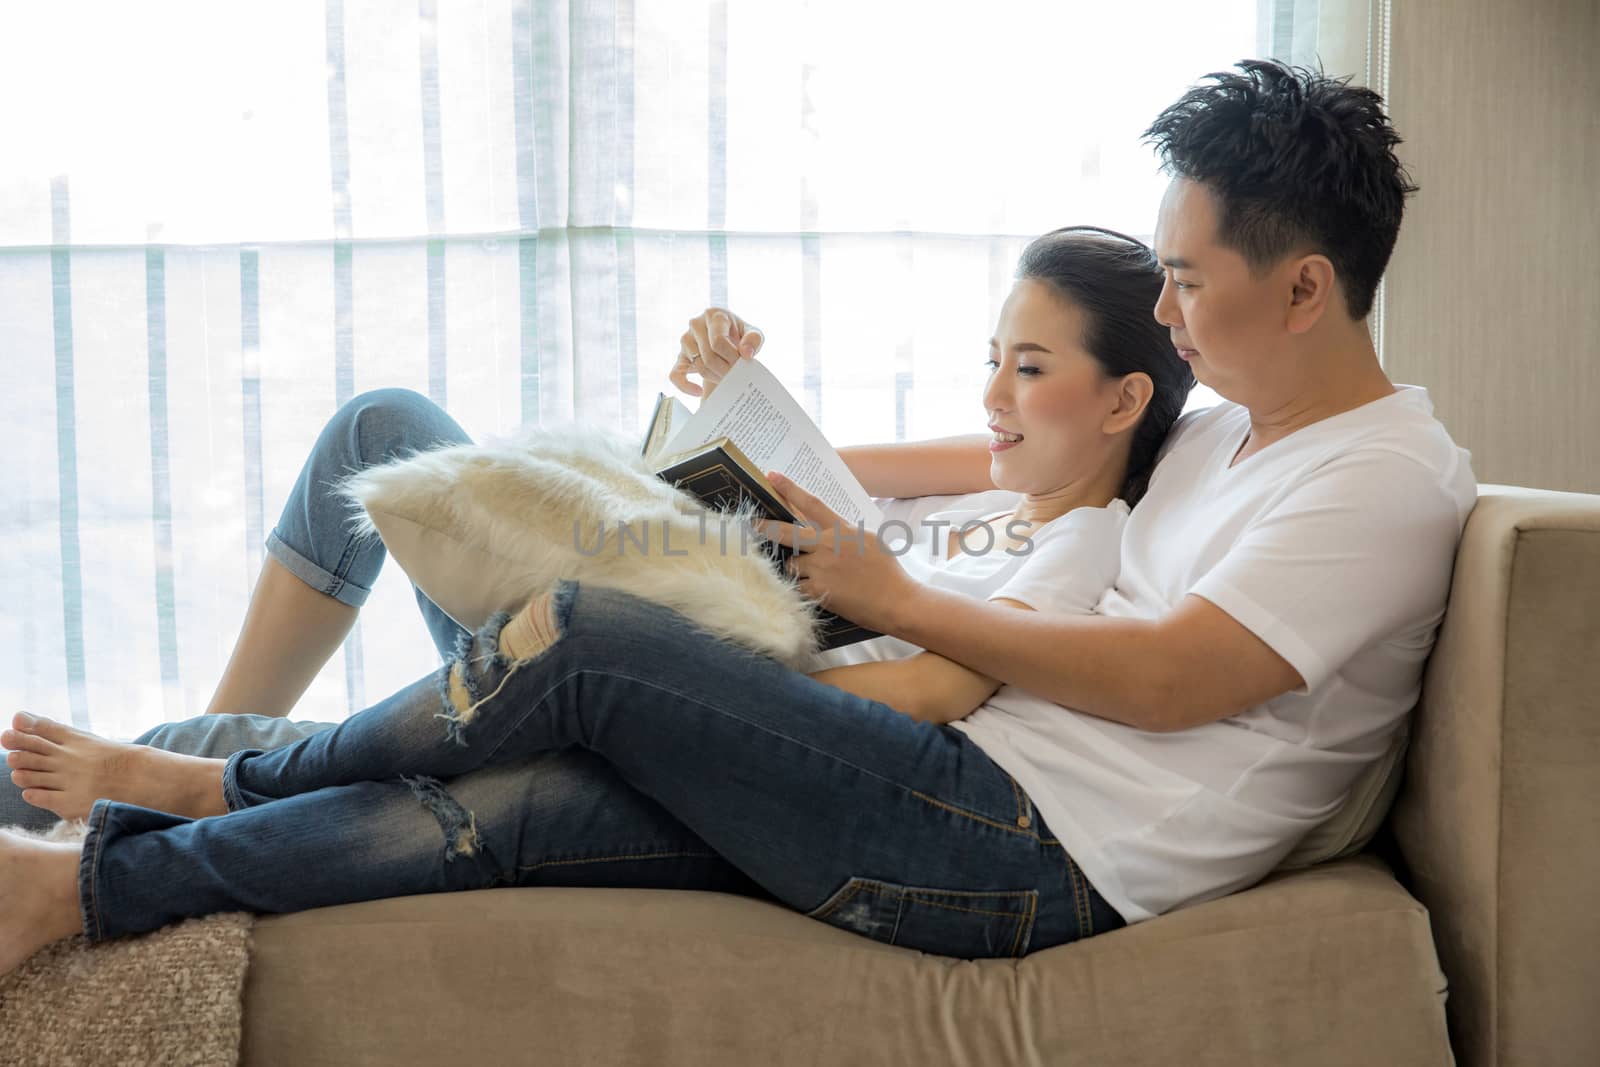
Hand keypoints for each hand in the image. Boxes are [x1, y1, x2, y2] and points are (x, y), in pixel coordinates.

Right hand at [671, 307, 765, 398]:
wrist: (728, 339)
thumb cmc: (740, 335)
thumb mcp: (752, 332)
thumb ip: (754, 339)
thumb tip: (746, 353)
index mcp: (713, 315)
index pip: (718, 341)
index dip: (731, 357)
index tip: (742, 364)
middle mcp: (695, 324)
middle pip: (709, 357)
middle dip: (725, 370)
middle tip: (737, 376)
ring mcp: (685, 340)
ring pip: (699, 366)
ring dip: (715, 377)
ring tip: (727, 379)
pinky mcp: (680, 356)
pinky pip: (675, 374)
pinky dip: (685, 386)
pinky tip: (698, 392)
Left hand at [754, 472, 917, 634]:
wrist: (897, 601)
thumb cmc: (887, 571)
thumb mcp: (869, 540)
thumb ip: (845, 532)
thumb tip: (828, 528)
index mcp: (842, 530)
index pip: (811, 503)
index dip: (790, 488)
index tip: (771, 475)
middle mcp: (827, 545)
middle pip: (786, 532)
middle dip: (765, 526)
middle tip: (752, 523)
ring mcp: (821, 568)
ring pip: (791, 564)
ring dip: (796, 569)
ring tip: (815, 577)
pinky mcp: (818, 590)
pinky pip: (796, 586)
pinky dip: (801, 589)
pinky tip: (816, 592)